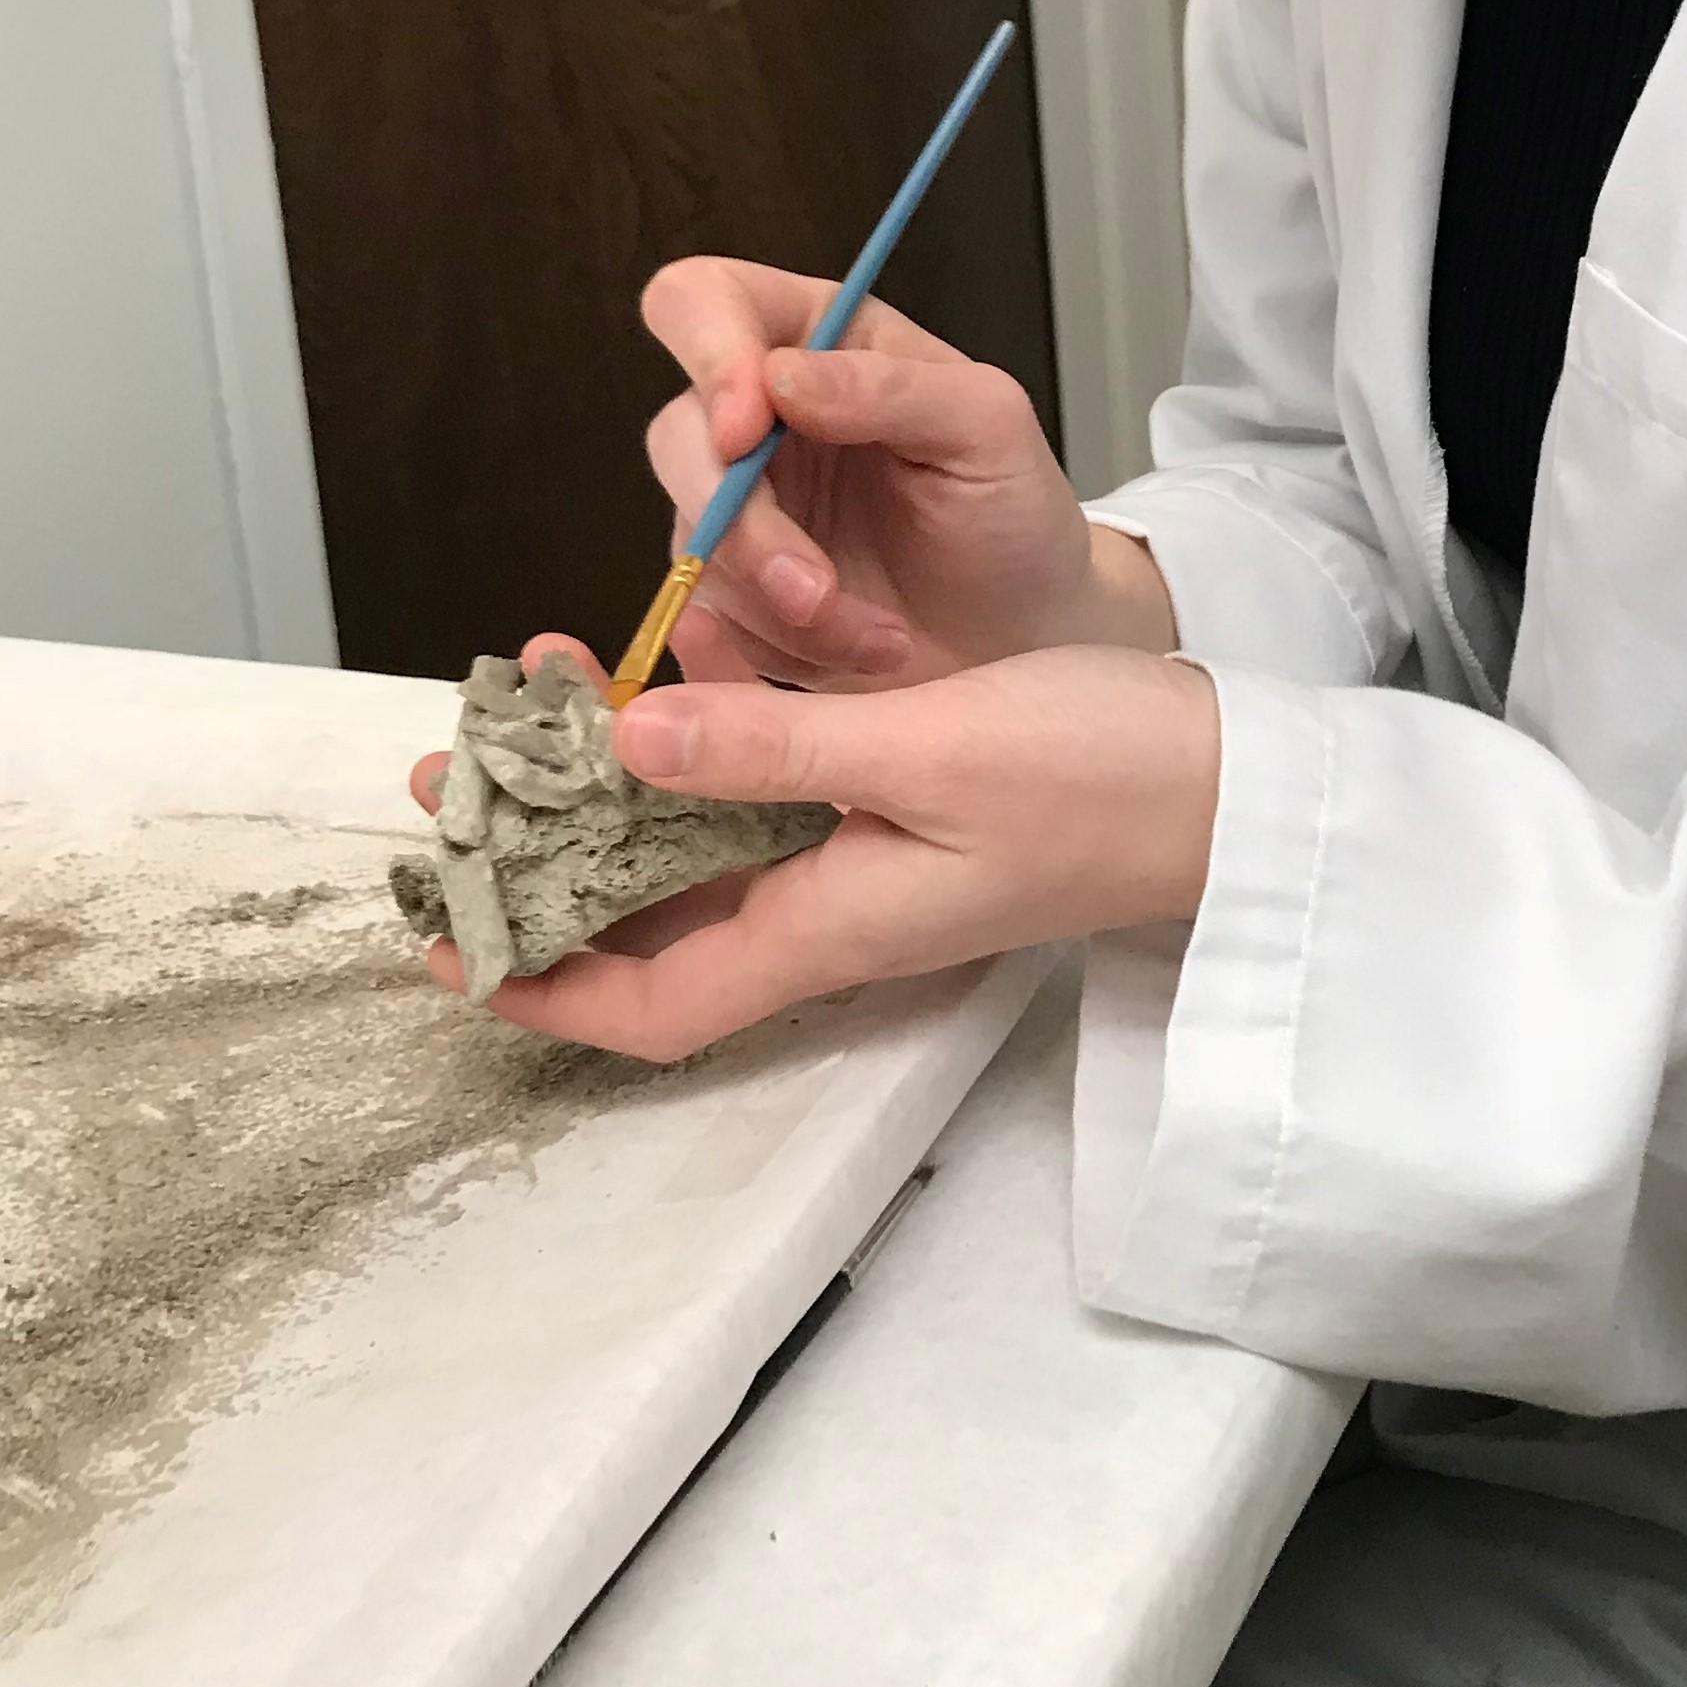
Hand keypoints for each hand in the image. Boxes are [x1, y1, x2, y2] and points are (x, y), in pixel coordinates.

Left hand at [414, 641, 1220, 1060]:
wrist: (1233, 781)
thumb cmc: (1104, 779)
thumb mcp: (929, 748)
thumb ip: (777, 746)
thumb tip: (631, 742)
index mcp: (834, 924)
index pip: (655, 1004)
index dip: (544, 990)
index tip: (453, 937)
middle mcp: (836, 908)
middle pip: (657, 920)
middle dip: (549, 861)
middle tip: (466, 770)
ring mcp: (868, 864)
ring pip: (704, 849)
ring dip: (614, 789)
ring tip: (543, 701)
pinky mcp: (901, 812)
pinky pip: (767, 801)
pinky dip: (702, 750)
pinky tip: (672, 682)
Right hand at [635, 258, 1173, 687]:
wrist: (1023, 634)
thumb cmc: (1011, 509)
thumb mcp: (986, 427)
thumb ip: (892, 386)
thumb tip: (781, 377)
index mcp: (815, 338)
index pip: (703, 300)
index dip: (706, 352)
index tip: (746, 429)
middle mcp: (759, 415)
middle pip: (676, 436)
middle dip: (742, 524)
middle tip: (816, 589)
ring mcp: (734, 506)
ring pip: (689, 544)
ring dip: (777, 606)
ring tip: (881, 637)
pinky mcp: (729, 590)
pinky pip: (705, 619)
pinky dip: (777, 649)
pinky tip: (854, 652)